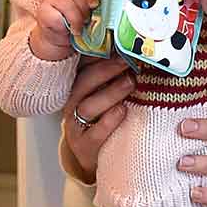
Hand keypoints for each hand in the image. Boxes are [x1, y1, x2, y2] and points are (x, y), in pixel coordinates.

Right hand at [29, 0, 99, 61]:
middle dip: (84, 8)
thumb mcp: (90, 15)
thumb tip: (112, 8)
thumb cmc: (77, 26)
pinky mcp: (43, 11)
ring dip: (76, 17)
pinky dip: (66, 24)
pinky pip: (56, 15)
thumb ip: (97, 8)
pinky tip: (70, 30)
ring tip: (79, 27)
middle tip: (87, 20)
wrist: (59, 40)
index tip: (95, 5)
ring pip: (67, 3)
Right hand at [64, 57, 132, 176]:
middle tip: (127, 63)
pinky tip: (122, 111)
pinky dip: (109, 121)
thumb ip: (114, 80)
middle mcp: (73, 105)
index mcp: (78, 90)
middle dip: (106, 70)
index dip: (99, 57)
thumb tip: (134, 55)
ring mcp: (75, 126)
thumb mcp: (106, 98)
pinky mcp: (83, 146)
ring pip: (88, 106)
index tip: (118, 47)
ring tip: (129, 83)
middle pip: (84, 83)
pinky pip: (94, 133)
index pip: (84, 69)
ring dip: (110, 93)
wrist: (95, 159)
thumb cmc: (104, 122)